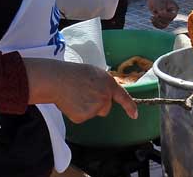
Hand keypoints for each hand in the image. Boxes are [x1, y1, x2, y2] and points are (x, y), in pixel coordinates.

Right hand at [23, 58, 137, 122]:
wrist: (58, 79)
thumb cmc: (74, 73)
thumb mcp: (95, 73)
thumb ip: (104, 84)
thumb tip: (107, 94)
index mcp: (109, 84)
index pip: (124, 97)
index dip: (130, 107)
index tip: (134, 115)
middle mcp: (105, 97)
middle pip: (105, 108)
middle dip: (98, 104)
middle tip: (84, 93)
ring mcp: (95, 108)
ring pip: (94, 113)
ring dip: (87, 107)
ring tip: (76, 95)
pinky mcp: (84, 117)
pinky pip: (83, 117)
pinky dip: (77, 112)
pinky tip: (71, 102)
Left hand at [146, 0, 178, 28]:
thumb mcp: (159, 1)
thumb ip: (161, 7)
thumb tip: (162, 14)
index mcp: (174, 8)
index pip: (172, 16)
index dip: (165, 16)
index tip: (159, 12)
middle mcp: (171, 14)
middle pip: (168, 21)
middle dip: (160, 18)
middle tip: (155, 14)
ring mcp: (166, 17)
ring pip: (164, 25)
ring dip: (157, 23)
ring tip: (152, 17)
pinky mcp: (161, 18)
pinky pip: (160, 25)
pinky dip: (156, 24)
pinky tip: (151, 19)